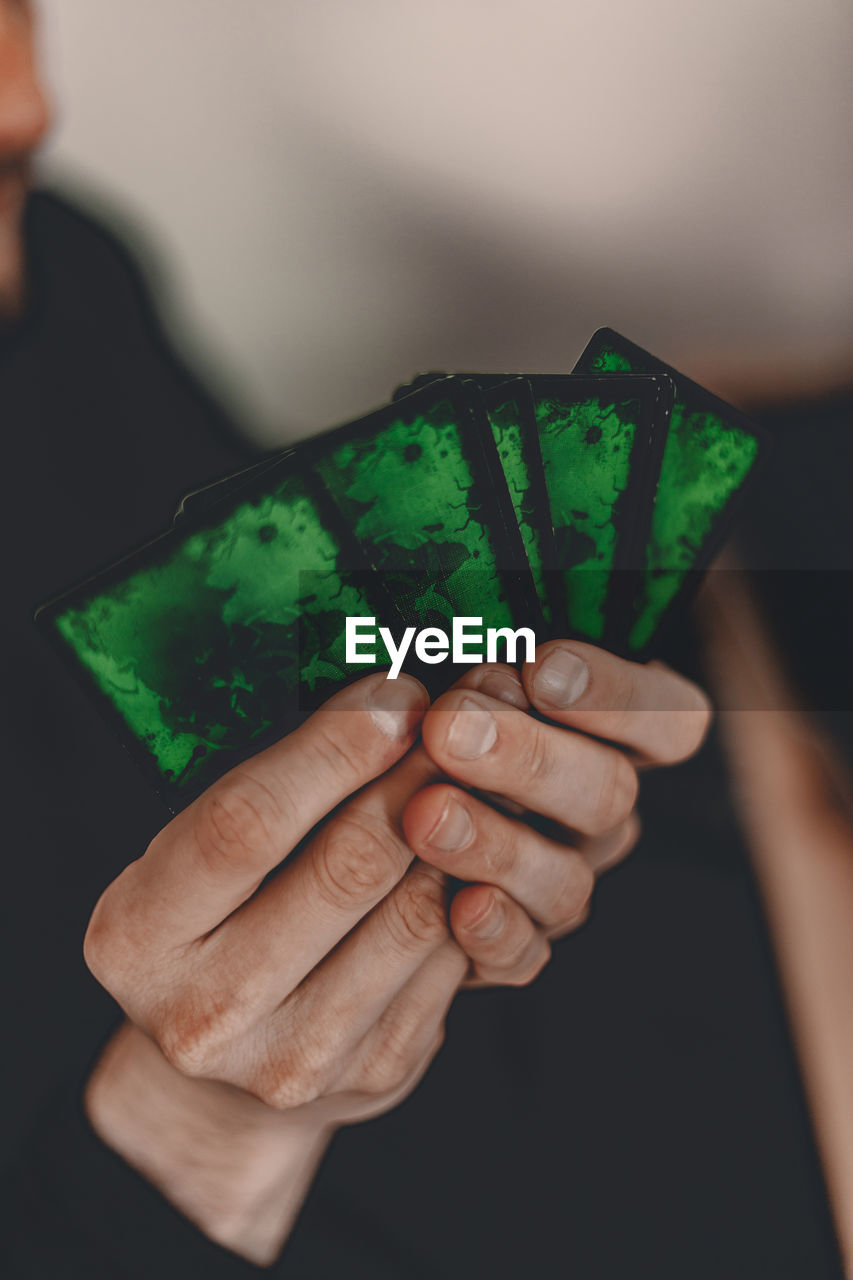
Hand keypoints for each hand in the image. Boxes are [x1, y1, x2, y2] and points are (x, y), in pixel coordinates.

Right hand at [83, 671, 466, 1262]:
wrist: (218, 1070)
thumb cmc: (211, 926)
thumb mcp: (191, 859)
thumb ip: (264, 793)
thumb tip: (384, 704)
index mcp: (138, 934)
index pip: (245, 823)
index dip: (334, 750)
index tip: (396, 697)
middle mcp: (206, 1009)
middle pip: (345, 867)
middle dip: (412, 779)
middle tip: (453, 728)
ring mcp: (293, 1056)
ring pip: (415, 914)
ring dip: (454, 836)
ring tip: (462, 787)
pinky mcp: (373, 1072)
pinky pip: (452, 960)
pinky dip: (470, 897)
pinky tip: (466, 860)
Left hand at [403, 641, 711, 985]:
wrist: (363, 801)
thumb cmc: (421, 703)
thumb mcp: (459, 664)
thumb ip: (485, 665)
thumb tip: (479, 661)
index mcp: (615, 732)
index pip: (670, 718)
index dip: (618, 696)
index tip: (541, 667)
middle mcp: (598, 807)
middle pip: (608, 793)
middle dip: (527, 759)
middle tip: (451, 730)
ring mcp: (562, 878)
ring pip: (565, 877)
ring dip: (496, 844)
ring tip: (426, 814)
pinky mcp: (515, 942)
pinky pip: (525, 954)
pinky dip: (495, 933)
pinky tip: (459, 906)